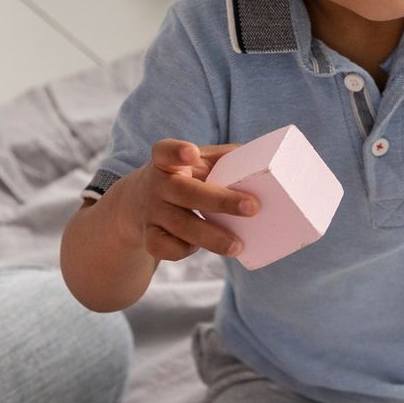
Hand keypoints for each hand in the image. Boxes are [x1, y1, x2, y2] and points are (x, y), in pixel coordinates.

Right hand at [117, 138, 252, 262]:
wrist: (136, 203)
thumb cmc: (182, 177)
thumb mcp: (197, 162)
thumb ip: (225, 158)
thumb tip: (267, 160)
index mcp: (166, 161)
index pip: (165, 151)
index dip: (177, 152)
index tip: (192, 153)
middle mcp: (156, 185)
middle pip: (184, 192)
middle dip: (220, 201)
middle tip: (253, 207)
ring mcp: (151, 212)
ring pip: (180, 225)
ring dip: (211, 237)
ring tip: (238, 246)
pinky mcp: (148, 236)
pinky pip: (165, 248)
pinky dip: (184, 250)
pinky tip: (199, 248)